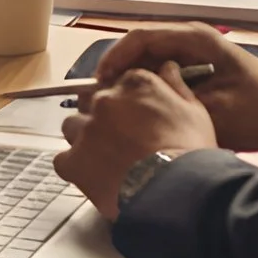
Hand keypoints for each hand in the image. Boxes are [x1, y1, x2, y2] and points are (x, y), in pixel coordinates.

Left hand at [55, 66, 217, 218]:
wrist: (176, 189)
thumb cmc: (190, 150)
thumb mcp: (194, 111)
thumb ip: (176, 85)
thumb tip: (167, 67)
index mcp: (133, 83)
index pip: (119, 85)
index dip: (126, 104)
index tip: (134, 120)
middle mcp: (104, 100)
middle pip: (93, 103)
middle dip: (103, 119)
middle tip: (121, 142)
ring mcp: (86, 129)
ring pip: (73, 127)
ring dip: (84, 139)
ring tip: (105, 160)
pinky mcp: (74, 161)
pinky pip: (63, 161)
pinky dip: (75, 168)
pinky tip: (94, 179)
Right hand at [88, 23, 257, 154]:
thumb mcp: (217, 111)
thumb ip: (175, 105)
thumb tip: (135, 109)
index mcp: (194, 39)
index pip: (140, 37)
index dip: (114, 58)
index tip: (100, 84)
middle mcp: (190, 40)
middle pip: (139, 47)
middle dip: (117, 71)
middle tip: (101, 100)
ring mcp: (193, 53)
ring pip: (147, 61)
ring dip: (130, 81)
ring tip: (115, 107)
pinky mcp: (196, 70)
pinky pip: (161, 74)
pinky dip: (146, 88)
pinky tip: (139, 111)